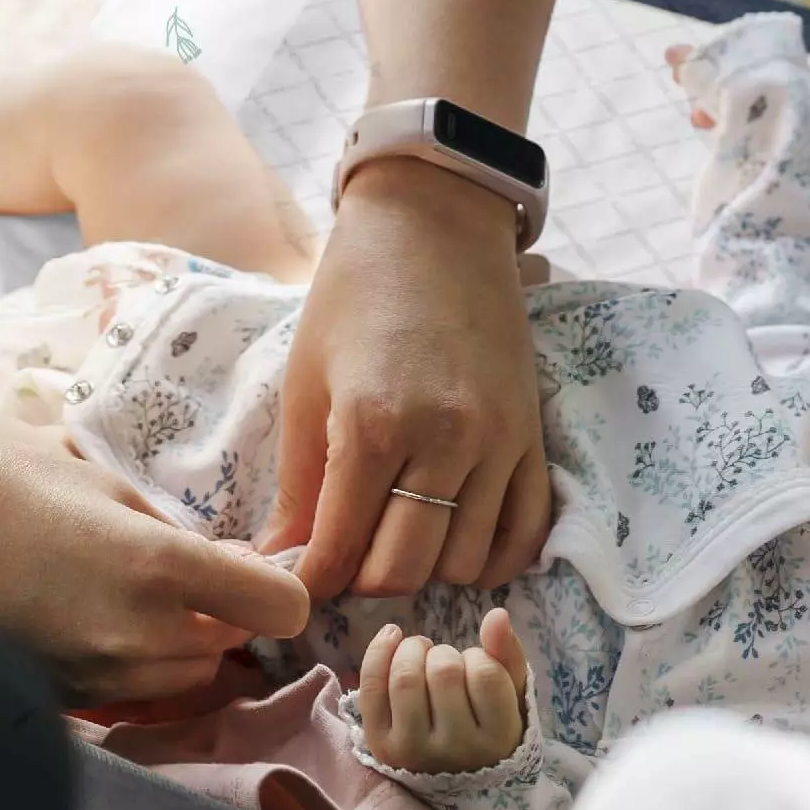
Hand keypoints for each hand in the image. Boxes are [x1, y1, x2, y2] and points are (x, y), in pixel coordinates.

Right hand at [0, 402, 309, 702]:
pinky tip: (71, 615)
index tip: (252, 564)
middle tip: (182, 570)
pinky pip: (112, 694)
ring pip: (172, 681)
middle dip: (218, 616)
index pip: (278, 608)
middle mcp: (132, 637)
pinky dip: (113, 665)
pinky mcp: (42, 698)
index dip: (276, 585)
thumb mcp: (86, 469)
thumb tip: (196, 549)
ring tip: (120, 592)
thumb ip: (153, 518)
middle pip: (225, 652)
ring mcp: (85, 678)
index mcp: (156, 566)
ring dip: (168, 645)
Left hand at [265, 157, 553, 598]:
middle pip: (404, 570)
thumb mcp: (305, 382)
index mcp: (372, 423)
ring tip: (393, 536)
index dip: (310, 582)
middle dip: (362, 579)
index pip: (340, 549)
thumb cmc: (352, 294)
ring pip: (463, 563)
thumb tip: (276, 563)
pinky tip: (451, 537)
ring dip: (424, 568)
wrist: (434, 222)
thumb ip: (298, 484)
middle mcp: (444, 440)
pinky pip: (523, 534)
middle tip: (341, 556)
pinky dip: (487, 557)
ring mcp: (498, 441)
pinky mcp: (533, 436)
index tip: (294, 587)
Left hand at [356, 608, 526, 773]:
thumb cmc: (487, 727)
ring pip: (405, 677)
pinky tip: (392, 636)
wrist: (455, 781)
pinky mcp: (381, 746)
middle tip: (447, 662)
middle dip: (444, 653)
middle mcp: (454, 750)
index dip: (478, 656)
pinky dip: (378, 652)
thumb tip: (496, 613)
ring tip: (422, 652)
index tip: (475, 666)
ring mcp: (413, 751)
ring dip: (413, 650)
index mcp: (496, 739)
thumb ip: (508, 654)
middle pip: (443, 672)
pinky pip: (371, 687)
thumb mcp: (510, 696)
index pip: (485, 674)